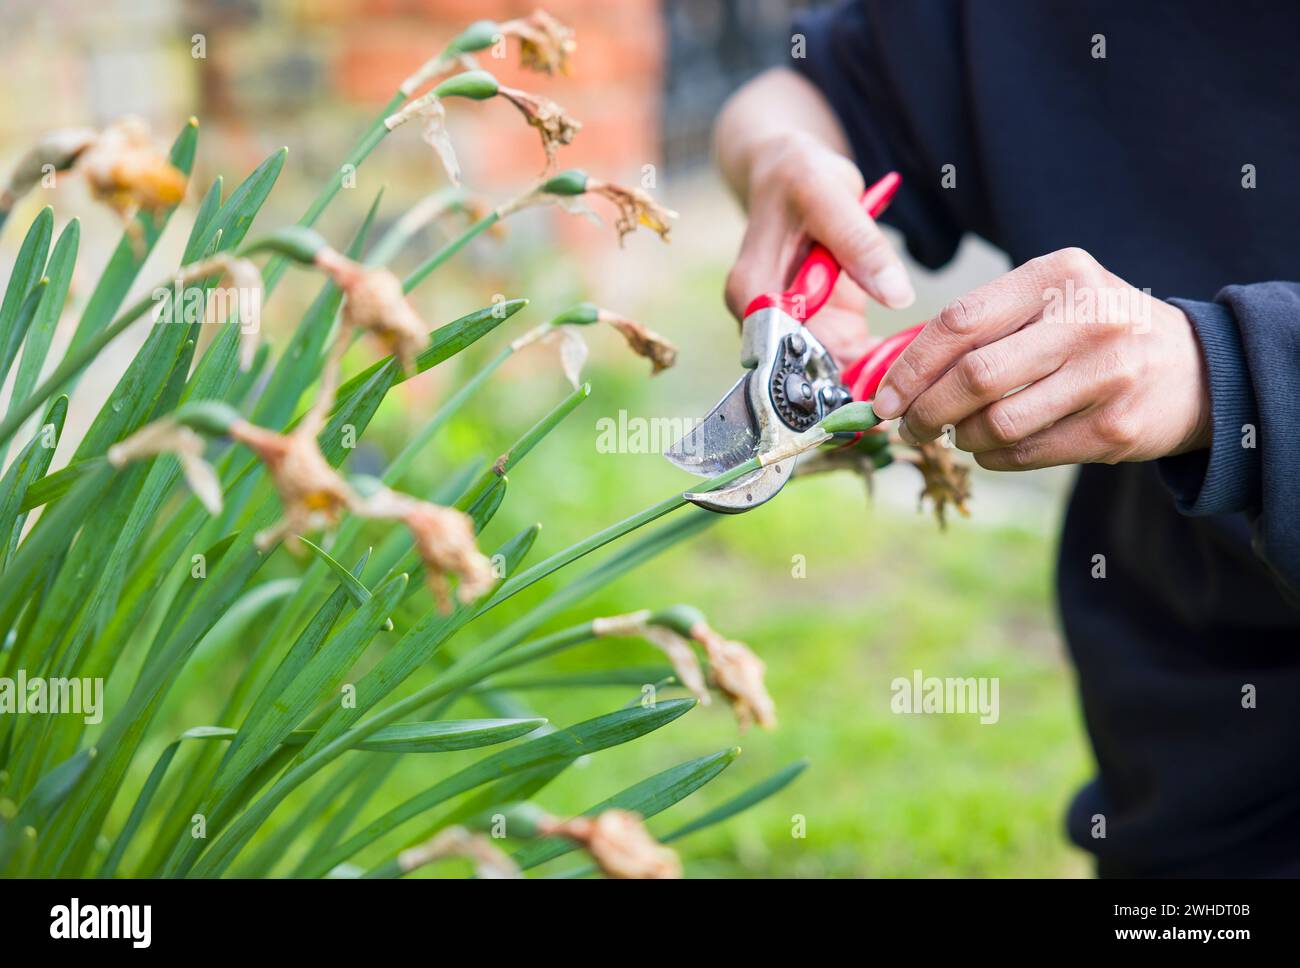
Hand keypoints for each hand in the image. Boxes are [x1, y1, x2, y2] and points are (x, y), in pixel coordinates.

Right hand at [723, 132, 915, 366]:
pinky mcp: (818, 324)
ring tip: (911, 378)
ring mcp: (792, 324)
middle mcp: (765, 317)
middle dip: (850, 383)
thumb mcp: (829, 196)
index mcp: (752, 291)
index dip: (823, 373)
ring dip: (867, 377)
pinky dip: (873, 362)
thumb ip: (860, 243)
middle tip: (904, 388)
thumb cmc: (800, 177)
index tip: (872, 381)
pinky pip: (845, 356)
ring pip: (827, 370)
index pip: (782, 351)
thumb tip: (896, 296)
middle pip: (803, 370)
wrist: (790, 174)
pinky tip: (905, 360)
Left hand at [872, 248, 1211, 469]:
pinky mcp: (1116, 427)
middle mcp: (1086, 318)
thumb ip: (983, 325)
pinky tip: (993, 448)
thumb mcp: (1050, 301)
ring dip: (962, 438)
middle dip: (926, 411)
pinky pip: (1027, 454)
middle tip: (910, 427)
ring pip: (998, 423)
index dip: (909, 368)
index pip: (959, 322)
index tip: (884, 399)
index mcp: (1057, 275)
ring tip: (959, 434)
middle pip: (973, 376)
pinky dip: (995, 458)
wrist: (1196, 369)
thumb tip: (897, 377)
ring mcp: (1106, 374)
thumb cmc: (1093, 332)